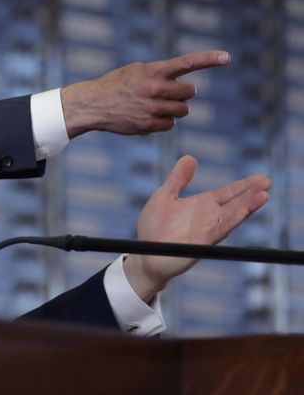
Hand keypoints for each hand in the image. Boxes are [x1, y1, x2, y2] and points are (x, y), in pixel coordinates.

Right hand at [60, 50, 230, 138]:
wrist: (93, 104)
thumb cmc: (116, 85)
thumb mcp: (136, 71)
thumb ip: (160, 75)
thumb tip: (186, 90)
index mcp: (152, 71)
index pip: (186, 63)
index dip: (208, 59)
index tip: (227, 57)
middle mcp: (155, 89)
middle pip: (189, 92)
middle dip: (181, 93)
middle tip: (165, 93)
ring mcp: (153, 108)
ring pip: (182, 110)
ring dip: (174, 108)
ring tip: (155, 105)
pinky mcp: (149, 125)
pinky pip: (170, 125)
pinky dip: (163, 122)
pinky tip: (147, 117)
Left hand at [123, 155, 269, 302]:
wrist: (145, 254)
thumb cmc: (154, 227)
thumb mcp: (165, 195)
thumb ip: (178, 178)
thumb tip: (190, 158)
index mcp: (201, 205)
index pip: (227, 193)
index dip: (244, 185)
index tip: (262, 178)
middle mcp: (208, 217)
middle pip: (235, 202)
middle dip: (251, 193)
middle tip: (267, 181)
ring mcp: (207, 230)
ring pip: (231, 215)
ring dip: (247, 206)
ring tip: (264, 195)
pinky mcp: (201, 242)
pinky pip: (219, 229)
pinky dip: (231, 220)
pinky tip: (243, 211)